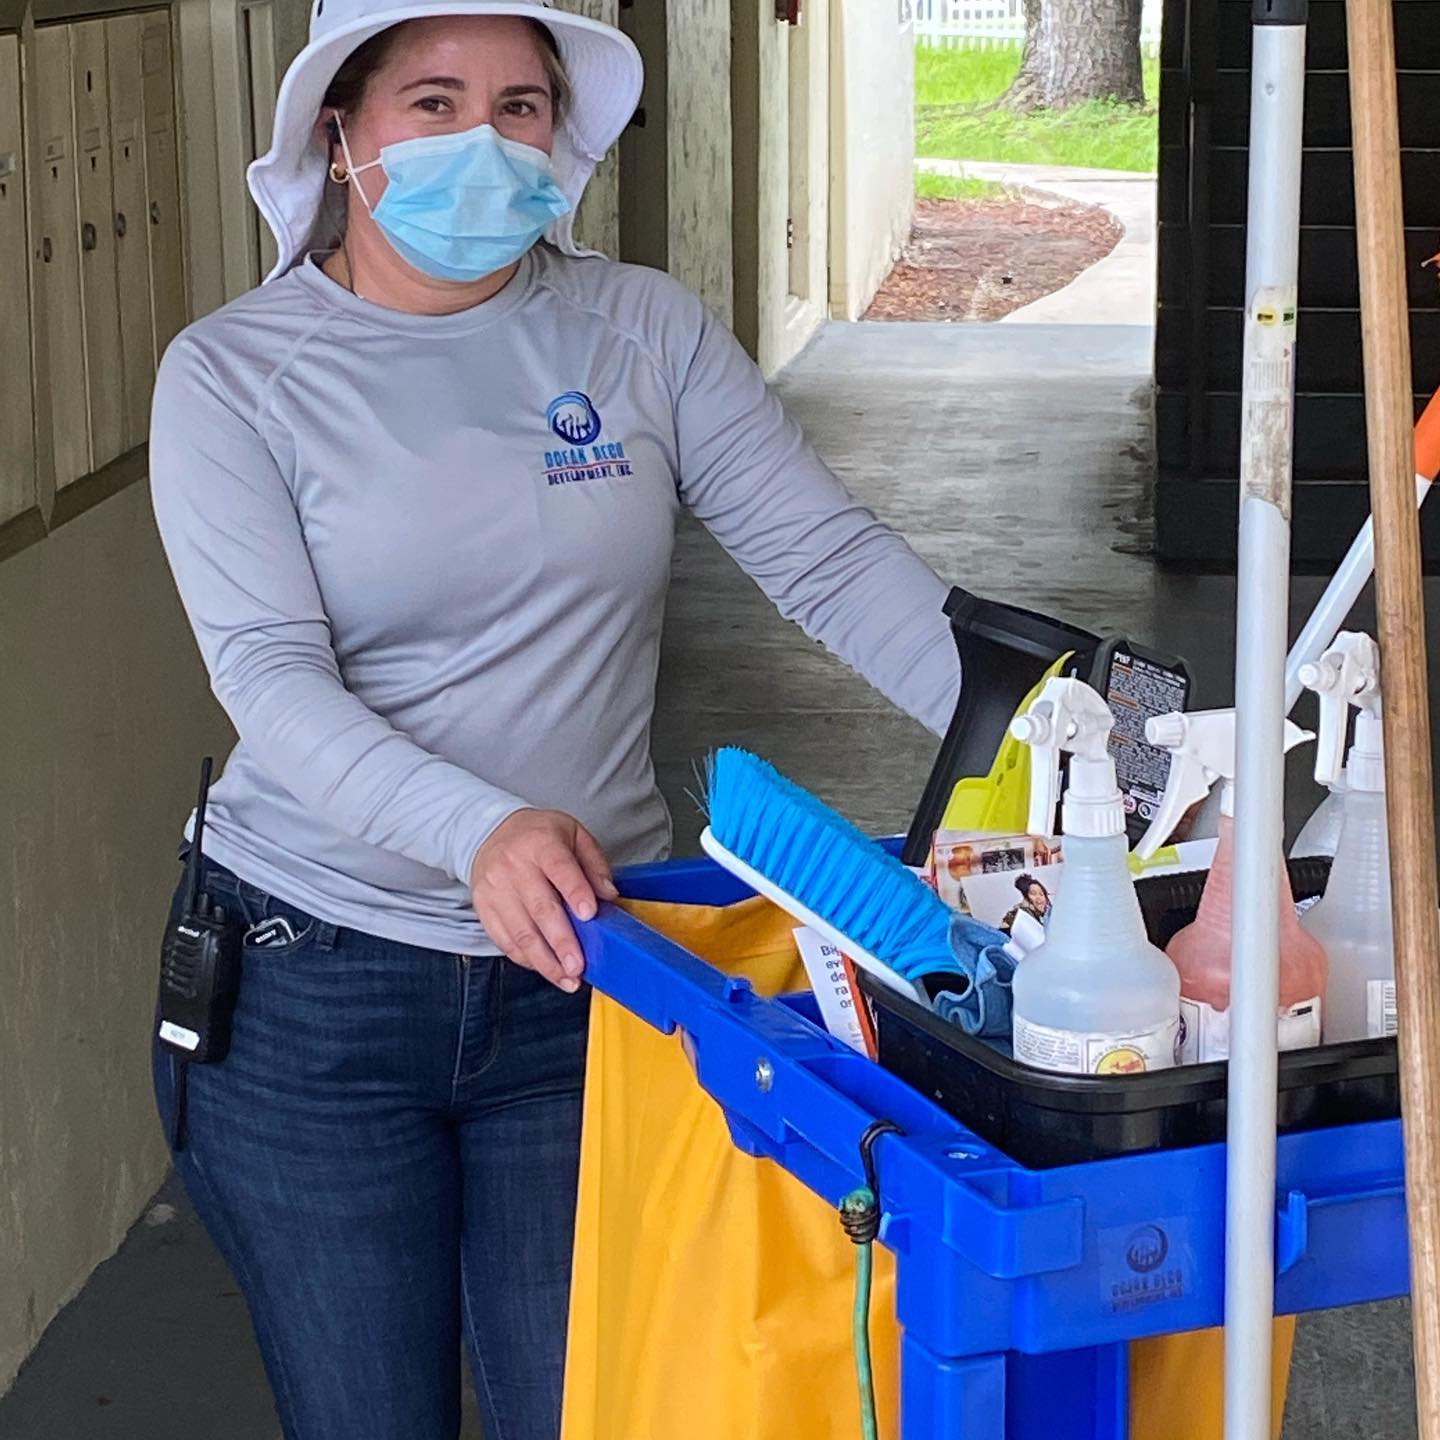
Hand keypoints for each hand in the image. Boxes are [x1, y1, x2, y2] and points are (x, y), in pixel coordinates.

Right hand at [469, 810, 617, 991]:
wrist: (490, 833)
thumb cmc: (538, 837)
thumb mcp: (573, 834)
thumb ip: (594, 863)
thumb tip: (609, 895)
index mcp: (540, 843)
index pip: (559, 869)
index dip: (575, 892)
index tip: (590, 915)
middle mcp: (513, 867)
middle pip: (540, 908)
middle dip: (561, 942)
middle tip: (579, 966)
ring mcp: (495, 890)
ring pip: (521, 932)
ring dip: (545, 961)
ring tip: (567, 979)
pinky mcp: (484, 909)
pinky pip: (505, 940)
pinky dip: (526, 959)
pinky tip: (546, 968)